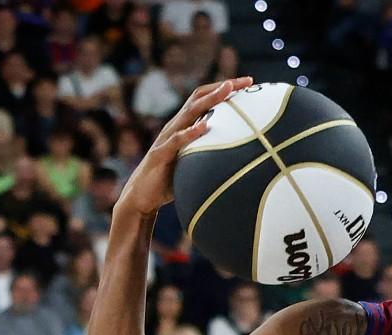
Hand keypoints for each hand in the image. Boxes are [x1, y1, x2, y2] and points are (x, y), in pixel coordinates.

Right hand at [116, 76, 251, 216]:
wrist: (142, 196)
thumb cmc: (171, 178)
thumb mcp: (195, 159)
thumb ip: (211, 149)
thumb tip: (242, 152)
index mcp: (184, 125)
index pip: (205, 99)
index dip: (225, 89)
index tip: (249, 82)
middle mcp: (176, 126)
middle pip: (199, 98)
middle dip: (223, 87)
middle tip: (246, 80)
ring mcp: (168, 138)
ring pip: (189, 113)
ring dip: (210, 100)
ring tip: (227, 90)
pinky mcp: (160, 154)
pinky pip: (177, 140)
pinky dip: (191, 132)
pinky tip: (205, 126)